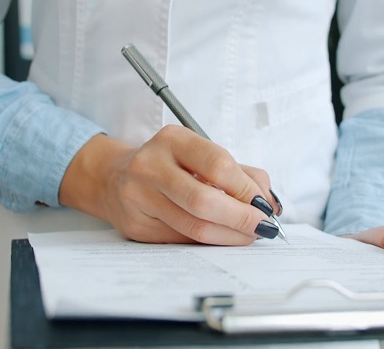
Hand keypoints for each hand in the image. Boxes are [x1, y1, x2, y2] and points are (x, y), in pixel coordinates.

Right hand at [59, 126, 278, 244]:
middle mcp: (150, 166)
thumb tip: (269, 203)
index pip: (218, 165)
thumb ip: (240, 173)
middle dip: (241, 218)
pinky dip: (209, 242)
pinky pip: (182, 240)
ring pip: (194, 227)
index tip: (264, 205)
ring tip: (248, 235)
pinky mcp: (136, 226)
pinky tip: (223, 238)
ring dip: (229, 236)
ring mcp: (138, 198)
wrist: (114, 177)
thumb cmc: (168, 164)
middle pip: (204, 201)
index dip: (247, 190)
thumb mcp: (200, 154)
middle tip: (262, 227)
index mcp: (172, 140)